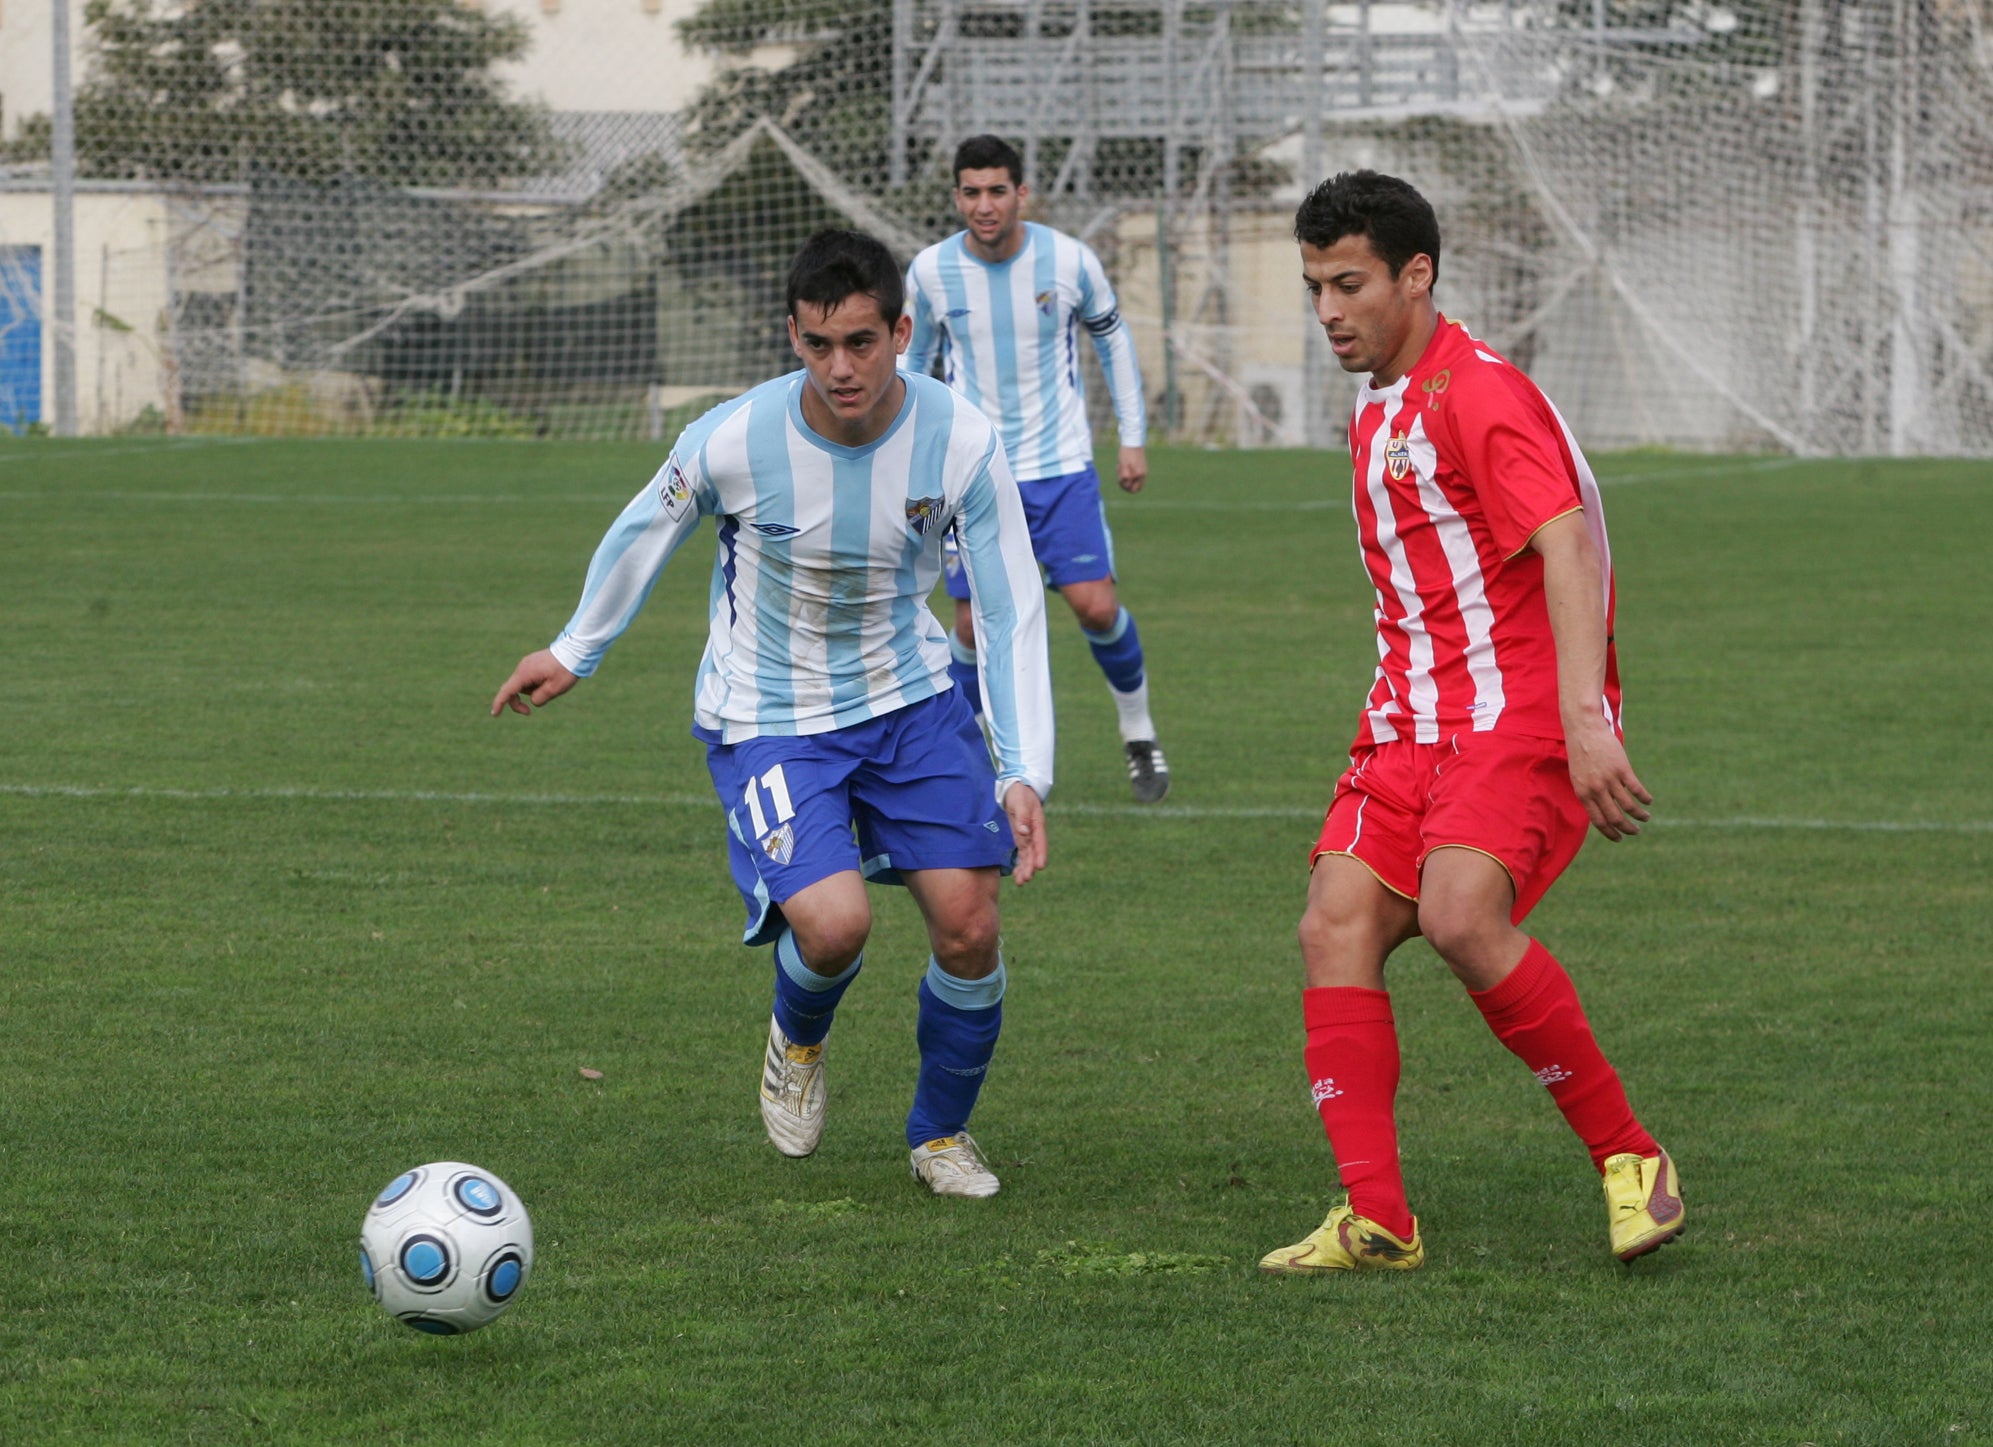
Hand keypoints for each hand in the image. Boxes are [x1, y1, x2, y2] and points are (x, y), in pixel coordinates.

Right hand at [490, 649, 578, 716]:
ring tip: (552, 684)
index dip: (499, 703)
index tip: (495, 714)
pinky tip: (550, 679)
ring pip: (524, 685)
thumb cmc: (565, 670)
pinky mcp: (533, 662)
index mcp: (525, 673)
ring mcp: (527, 663)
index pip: (507, 690)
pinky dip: (536, 684)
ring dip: (533, 690)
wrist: (574, 651)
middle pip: (514, 689)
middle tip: (528, 712)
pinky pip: (530, 678)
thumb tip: (533, 700)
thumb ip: (539, 698)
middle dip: (518, 701)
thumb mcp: (554, 690)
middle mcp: (522, 667)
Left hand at [1002, 781, 1047, 883]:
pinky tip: (1016, 874)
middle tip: (1026, 879)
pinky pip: (1021, 853)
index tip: (1040, 867)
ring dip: (1025, 868)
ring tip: (1021, 882)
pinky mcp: (1020, 837)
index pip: (1040, 842)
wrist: (1016, 788)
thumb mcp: (1020, 803)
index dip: (1040, 855)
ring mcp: (1027, 836)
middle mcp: (1034, 833)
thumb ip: (1022, 817)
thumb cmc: (1020, 794)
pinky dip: (1019, 863)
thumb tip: (1024, 832)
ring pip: (1027, 855)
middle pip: (1034, 852)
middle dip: (1030, 867)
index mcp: (1037, 824)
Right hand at [1116, 446, 1146, 493]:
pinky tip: (1119, 465)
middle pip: (1132, 490)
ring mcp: (1134, 474)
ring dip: (1120, 479)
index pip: (1138, 488)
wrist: (1133, 442)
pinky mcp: (1128, 470)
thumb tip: (1127, 480)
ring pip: (1126, 485)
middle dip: (1124, 487)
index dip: (1131, 488)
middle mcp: (1140, 475)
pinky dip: (1118, 473)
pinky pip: (1122, 479)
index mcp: (1143, 474)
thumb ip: (1134, 472)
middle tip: (1120, 478)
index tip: (1125, 482)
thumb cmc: (1134, 451)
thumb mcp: (1137, 463)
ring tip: (1120, 468)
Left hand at [1565, 717, 1651, 840]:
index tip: (1619, 838)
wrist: (1584, 730)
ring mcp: (1609, 780)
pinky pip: (1637, 789)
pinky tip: (1648, 801)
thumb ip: (1588, 793)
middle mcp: (1596, 790)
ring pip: (1629, 806)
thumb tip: (1599, 809)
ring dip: (1639, 815)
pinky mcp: (1622, 769)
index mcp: (1583, 793)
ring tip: (1645, 817)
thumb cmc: (1581, 753)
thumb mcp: (1578, 777)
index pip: (1598, 820)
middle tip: (1635, 832)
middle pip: (1615, 817)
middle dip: (1627, 828)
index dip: (1610, 832)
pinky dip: (1644, 798)